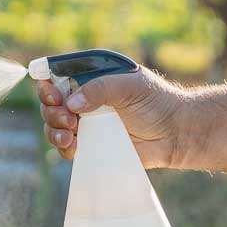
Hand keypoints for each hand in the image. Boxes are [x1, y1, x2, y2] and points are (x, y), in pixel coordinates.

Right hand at [37, 68, 186, 168]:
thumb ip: (100, 89)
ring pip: (54, 126)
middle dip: (52, 112)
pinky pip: (66, 147)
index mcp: (91, 80)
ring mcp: (86, 124)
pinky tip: (73, 146)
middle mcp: (84, 100)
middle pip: (51, 104)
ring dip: (54, 130)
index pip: (59, 79)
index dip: (49, 86)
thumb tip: (71, 104)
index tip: (52, 95)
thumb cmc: (157, 102)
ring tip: (69, 136)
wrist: (177, 133)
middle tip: (67, 119)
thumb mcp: (130, 86)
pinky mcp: (90, 145)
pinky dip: (64, 147)